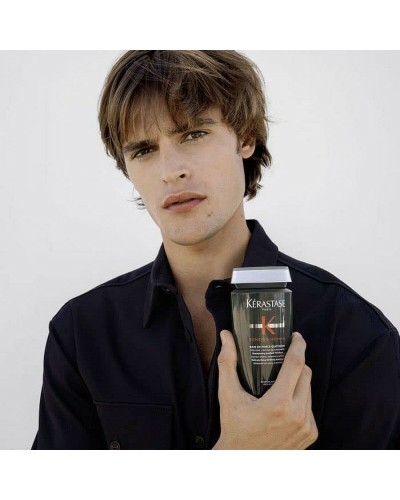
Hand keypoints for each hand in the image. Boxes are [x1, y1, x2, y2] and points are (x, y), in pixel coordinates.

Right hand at [213, 330, 317, 449]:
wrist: (242, 461)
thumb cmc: (234, 426)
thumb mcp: (228, 394)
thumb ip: (227, 363)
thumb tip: (226, 336)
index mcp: (279, 404)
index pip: (296, 365)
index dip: (298, 346)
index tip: (296, 336)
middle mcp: (297, 415)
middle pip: (306, 375)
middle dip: (298, 362)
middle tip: (285, 355)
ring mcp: (306, 427)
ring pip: (309, 390)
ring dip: (299, 380)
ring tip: (284, 377)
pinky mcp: (310, 435)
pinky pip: (309, 406)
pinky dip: (300, 398)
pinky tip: (287, 399)